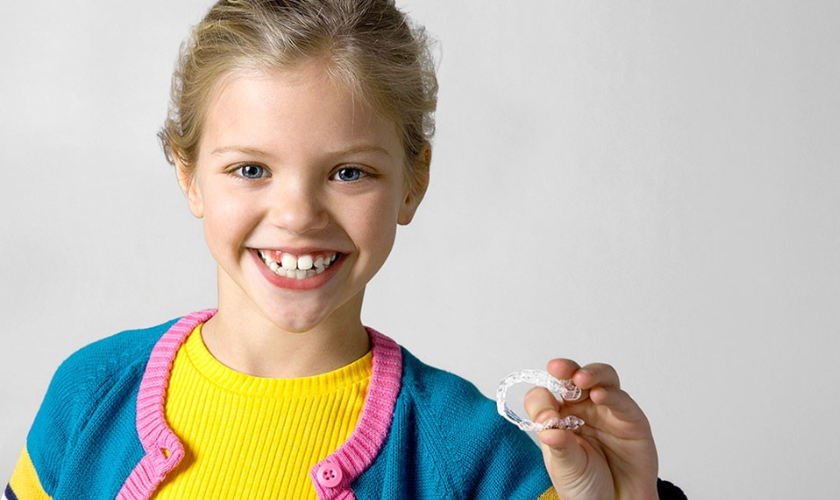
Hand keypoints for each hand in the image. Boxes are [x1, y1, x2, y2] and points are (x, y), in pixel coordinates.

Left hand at [524, 359, 658, 499]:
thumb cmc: (587, 488)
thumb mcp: (565, 468)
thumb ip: (559, 447)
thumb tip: (546, 428)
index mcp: (559, 418)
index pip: (545, 395)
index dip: (543, 401)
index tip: (545, 417)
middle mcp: (582, 410)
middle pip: (573, 378)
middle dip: (566, 370)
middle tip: (557, 368)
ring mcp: (607, 412)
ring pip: (601, 379)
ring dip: (590, 374)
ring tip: (580, 379)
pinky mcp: (632, 420)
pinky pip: (621, 400)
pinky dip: (611, 394)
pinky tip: (600, 395)